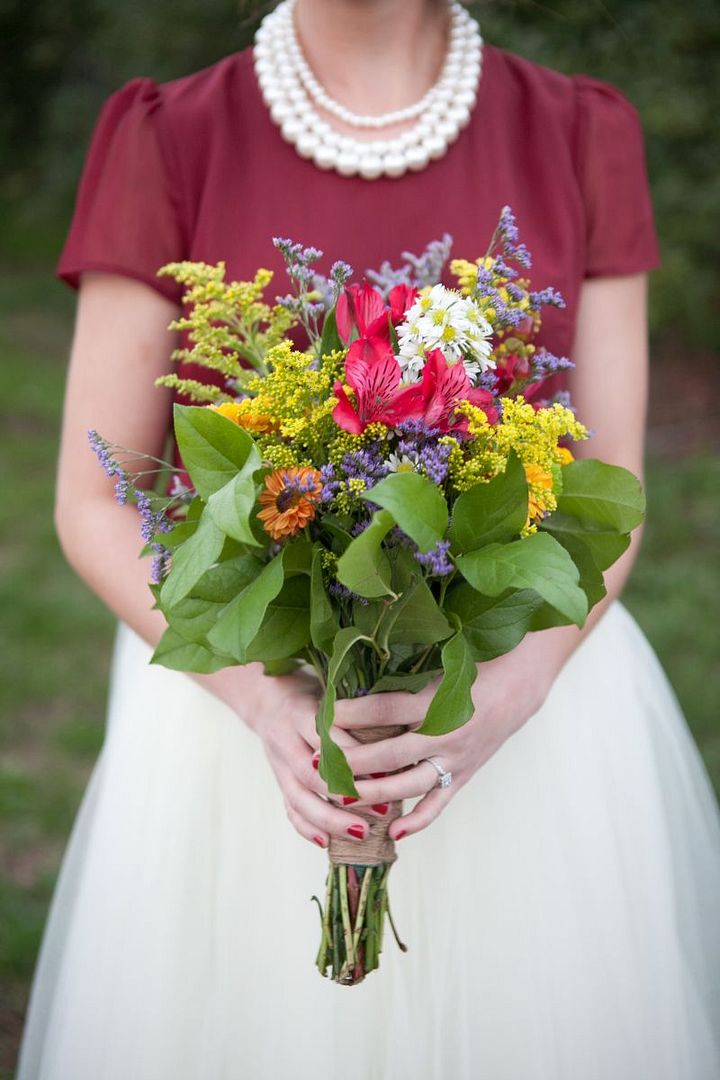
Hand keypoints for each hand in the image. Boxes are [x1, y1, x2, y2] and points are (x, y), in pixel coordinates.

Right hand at [248, 667, 389, 849]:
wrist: (264, 696)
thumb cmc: (311, 692)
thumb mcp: (330, 691)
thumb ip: (354, 710)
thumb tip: (397, 732)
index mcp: (300, 712)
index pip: (326, 738)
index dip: (354, 757)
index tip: (386, 772)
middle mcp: (284, 739)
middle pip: (311, 775)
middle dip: (347, 796)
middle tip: (383, 811)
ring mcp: (277, 762)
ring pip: (298, 798)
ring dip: (330, 819)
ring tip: (362, 833)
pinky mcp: (277, 778)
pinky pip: (289, 807)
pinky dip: (306, 827)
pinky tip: (326, 842)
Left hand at [334, 646, 553, 839]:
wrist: (519, 682)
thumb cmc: (473, 664)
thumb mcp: (438, 661)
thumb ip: (402, 672)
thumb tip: (355, 673)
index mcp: (435, 701)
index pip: (382, 710)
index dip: (349, 714)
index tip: (320, 713)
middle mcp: (444, 734)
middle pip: (388, 755)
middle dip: (349, 762)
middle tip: (317, 764)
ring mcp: (455, 759)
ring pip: (407, 786)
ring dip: (372, 794)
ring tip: (340, 797)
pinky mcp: (464, 775)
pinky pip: (438, 804)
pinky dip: (417, 822)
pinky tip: (393, 833)